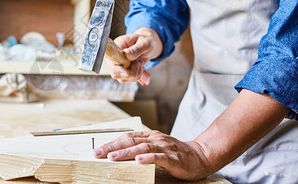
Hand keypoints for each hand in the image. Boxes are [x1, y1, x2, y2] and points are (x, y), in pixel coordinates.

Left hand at [93, 131, 210, 180]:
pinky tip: (139, 160)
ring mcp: (164, 147)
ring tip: (112, 157)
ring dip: (126, 153)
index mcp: (149, 136)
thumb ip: (140, 148)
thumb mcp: (155, 148)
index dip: (111, 143)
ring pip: (142, 148)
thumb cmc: (175, 153)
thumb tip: (119, 154)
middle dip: (112, 147)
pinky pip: (159, 157)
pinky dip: (148, 158)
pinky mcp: (173, 158)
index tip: (97, 150)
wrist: (200, 155)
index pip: (126, 137)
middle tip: (97, 154)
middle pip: (130, 141)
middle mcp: (155, 139)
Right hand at [106, 27, 162, 85]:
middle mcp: (113, 58)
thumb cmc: (146, 42)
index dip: (119, 69)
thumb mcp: (144, 43)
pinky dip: (137, 76)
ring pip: (123, 79)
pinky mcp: (122, 72)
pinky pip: (128, 80)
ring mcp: (117, 66)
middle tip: (139, 61)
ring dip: (136, 73)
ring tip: (139, 62)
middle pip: (116, 74)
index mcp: (115, 47)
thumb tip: (125, 53)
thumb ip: (136, 49)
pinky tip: (139, 67)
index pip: (110, 62)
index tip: (129, 69)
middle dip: (132, 71)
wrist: (148, 46)